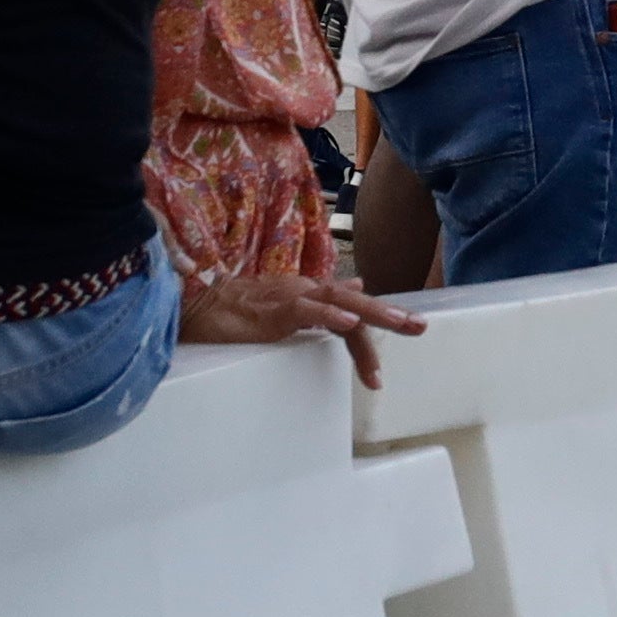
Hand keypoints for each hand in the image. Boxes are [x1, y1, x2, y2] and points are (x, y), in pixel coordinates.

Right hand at [179, 258, 429, 385]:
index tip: (408, 329)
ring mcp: (289, 299)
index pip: (352, 305)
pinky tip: (349, 325)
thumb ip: (321, 300)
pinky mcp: (272, 311)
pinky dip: (330, 316)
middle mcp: (305, 291)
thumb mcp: (285, 305)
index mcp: (309, 293)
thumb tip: (357, 288)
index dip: (379, 317)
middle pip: (355, 301)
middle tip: (420, 327)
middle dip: (389, 314)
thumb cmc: (236, 309)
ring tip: (400, 324)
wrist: (196, 305)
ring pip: (339, 302)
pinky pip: (306, 311)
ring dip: (372, 314)